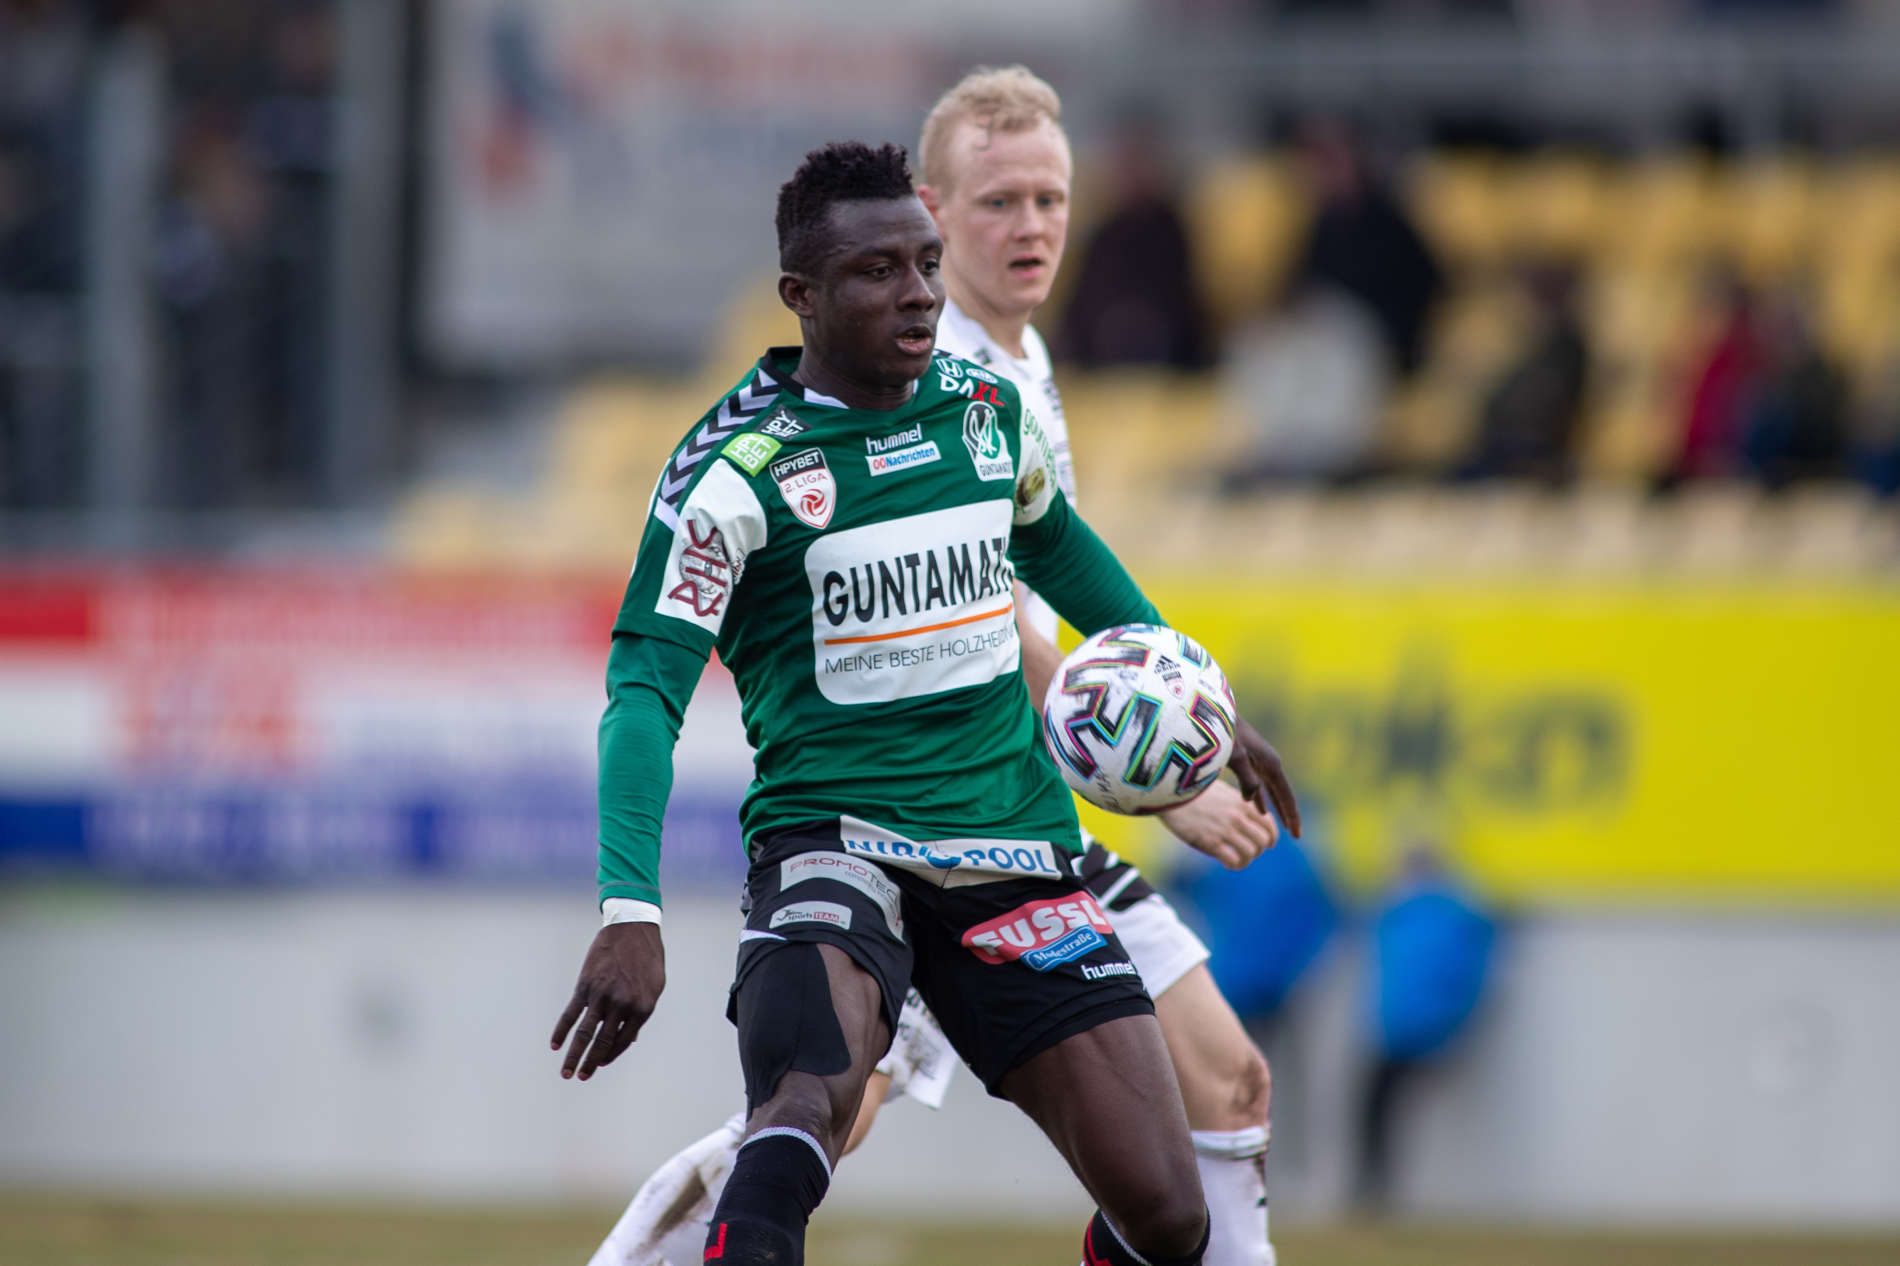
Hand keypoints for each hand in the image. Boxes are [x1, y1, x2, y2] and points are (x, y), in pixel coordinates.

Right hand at [551, 922, 665, 1080]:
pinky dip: (561, 1030)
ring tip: (566, 1073)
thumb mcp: (654, 986)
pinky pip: (570, 1013)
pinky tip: (554, 1045)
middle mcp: (621, 1005)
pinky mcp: (585, 985)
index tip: (600, 1065)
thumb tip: (631, 1038)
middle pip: (602, 1042)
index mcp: (642, 1008)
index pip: (623, 1041)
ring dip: (574, 1055)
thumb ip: (641, 1012)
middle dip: (590, 1063)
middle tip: (581, 1078)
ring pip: (584, 1033)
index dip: (611, 1055)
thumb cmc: (647, 958)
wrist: (632, 927)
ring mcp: (602, 996)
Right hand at [1159, 777, 1278, 868]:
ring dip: (1246, 859)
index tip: (1267, 844)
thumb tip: (1245, 812)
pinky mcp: (1212, 843)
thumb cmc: (1190, 789)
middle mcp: (1238, 817)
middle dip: (1259, 849)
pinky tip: (1227, 862)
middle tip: (1249, 851)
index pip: (1268, 824)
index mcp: (1242, 802)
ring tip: (1237, 858)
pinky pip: (1234, 861)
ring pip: (1251, 853)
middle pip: (1263, 841)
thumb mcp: (1220, 789)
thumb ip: (1236, 801)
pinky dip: (1235, 865)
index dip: (1271, 837)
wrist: (1168, 793)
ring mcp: (1226, 831)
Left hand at [1228, 715, 1300, 838]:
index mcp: (1270, 762)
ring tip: (1277, 825)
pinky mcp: (1244, 756)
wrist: (1209, 708)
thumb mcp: (1235, 756)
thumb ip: (1247, 780)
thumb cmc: (1222, 731)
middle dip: (1287, 814)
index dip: (1291, 816)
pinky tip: (1255, 806)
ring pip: (1269, 788)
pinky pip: (1256, 782)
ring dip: (1273, 806)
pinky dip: (1259, 796)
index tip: (1297, 836)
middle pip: (1281, 793)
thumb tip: (1252, 801)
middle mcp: (1267, 760)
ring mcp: (1257, 758)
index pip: (1286, 795)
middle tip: (1295, 835)